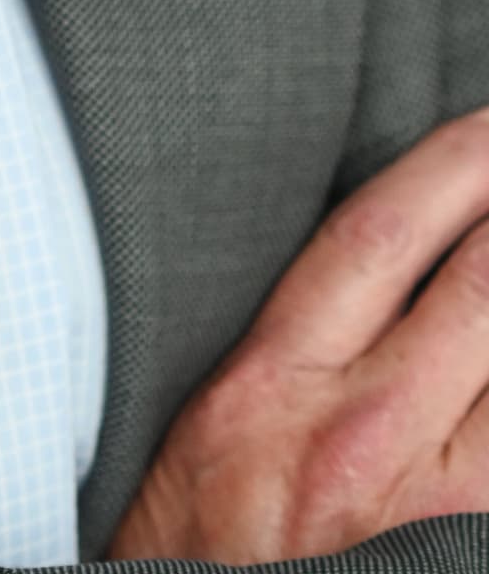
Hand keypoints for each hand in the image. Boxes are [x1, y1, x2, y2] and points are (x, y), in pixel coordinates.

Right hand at [108, 110, 488, 561]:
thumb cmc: (197, 546)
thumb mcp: (215, 418)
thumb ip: (295, 339)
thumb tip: (392, 257)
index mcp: (272, 382)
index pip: (380, 236)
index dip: (451, 166)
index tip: (488, 126)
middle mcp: (358, 435)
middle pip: (479, 290)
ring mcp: (433, 511)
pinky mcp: (467, 554)